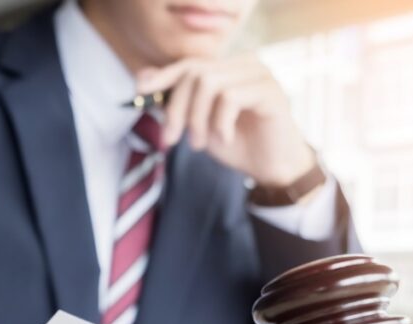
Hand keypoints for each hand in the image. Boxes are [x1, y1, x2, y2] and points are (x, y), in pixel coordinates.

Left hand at [136, 55, 316, 186]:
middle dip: (177, 108)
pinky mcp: (271, 91)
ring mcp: (260, 75)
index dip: (164, 75)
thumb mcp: (198, 124)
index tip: (141, 90)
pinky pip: (231, 98)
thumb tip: (143, 79)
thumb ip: (177, 102)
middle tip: (171, 138)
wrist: (271, 169)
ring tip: (199, 143)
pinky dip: (220, 123)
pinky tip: (224, 138)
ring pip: (210, 83)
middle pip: (195, 73)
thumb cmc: (238, 144)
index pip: (190, 64)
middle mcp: (245, 65)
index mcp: (228, 69)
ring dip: (197, 118)